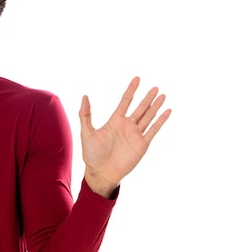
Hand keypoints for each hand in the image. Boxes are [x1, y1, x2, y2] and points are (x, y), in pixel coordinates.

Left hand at [79, 77, 170, 197]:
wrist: (101, 173)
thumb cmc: (91, 154)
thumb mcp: (86, 132)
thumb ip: (85, 114)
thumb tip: (85, 96)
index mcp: (114, 121)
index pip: (125, 101)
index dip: (131, 90)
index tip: (137, 78)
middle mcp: (127, 126)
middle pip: (140, 108)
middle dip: (147, 98)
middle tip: (155, 87)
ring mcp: (135, 135)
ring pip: (148, 117)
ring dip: (155, 106)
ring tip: (162, 96)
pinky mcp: (142, 145)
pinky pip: (153, 130)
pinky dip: (161, 121)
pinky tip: (167, 111)